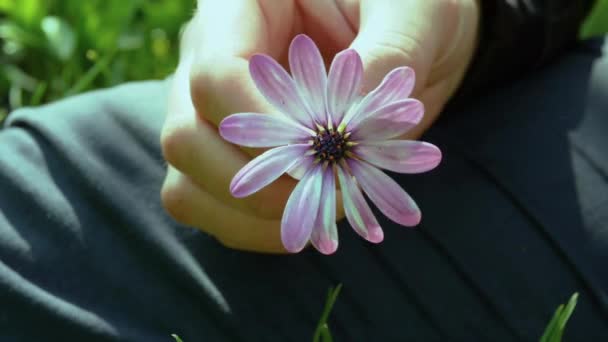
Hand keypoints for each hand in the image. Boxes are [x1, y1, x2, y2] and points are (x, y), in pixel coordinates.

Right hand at [160, 0, 479, 252]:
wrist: (410, 34)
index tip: (324, 155)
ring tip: (319, 216)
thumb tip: (350, 125)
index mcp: (242, 7)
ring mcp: (213, 111)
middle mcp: (210, 58)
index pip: (216, 75)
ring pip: (186, 184)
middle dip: (253, 185)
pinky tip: (305, 222)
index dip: (262, 129)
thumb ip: (390, 53)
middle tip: (325, 192)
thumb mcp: (416, 10)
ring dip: (249, 217)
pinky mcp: (227, 151)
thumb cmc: (410, 7)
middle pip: (185, 137)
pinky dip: (253, 230)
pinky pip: (210, 207)